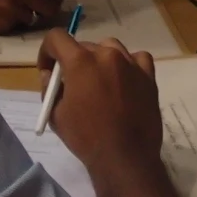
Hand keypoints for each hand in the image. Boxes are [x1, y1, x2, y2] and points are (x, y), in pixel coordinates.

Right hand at [0, 0, 74, 34]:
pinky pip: (23, 25)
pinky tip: (2, 16)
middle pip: (54, 2)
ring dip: (32, 16)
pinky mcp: (6, 21)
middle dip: (48, 7)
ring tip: (15, 10)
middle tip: (36, 6)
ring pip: (41, 16)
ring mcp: (14, 4)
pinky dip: (17, 23)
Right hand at [36, 26, 196, 196]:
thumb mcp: (57, 115)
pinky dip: (129, 65)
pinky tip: (124, 81)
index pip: (57, 38)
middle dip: (74, 61)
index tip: (48, 69)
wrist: (125, 158)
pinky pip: (137, 59)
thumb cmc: (86, 138)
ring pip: (111, 48)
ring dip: (100, 60)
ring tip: (99, 83)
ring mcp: (131, 64)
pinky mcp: (148, 76)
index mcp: (80, 62)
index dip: (47, 51)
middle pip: (84, 46)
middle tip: (72, 84)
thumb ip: (50, 89)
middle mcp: (107, 55)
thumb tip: (51, 75)